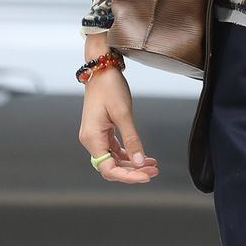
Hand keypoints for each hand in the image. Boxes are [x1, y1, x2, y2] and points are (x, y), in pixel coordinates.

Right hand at [78, 67, 159, 183]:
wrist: (102, 69)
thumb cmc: (110, 87)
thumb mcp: (124, 114)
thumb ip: (132, 140)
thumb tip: (139, 162)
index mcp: (92, 138)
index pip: (108, 169)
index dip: (128, 176)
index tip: (146, 176)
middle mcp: (91, 140)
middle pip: (111, 167)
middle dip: (133, 172)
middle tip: (154, 171)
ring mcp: (96, 136)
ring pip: (114, 160)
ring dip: (133, 164)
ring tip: (153, 165)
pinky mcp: (102, 131)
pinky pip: (115, 150)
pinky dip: (129, 154)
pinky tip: (144, 156)